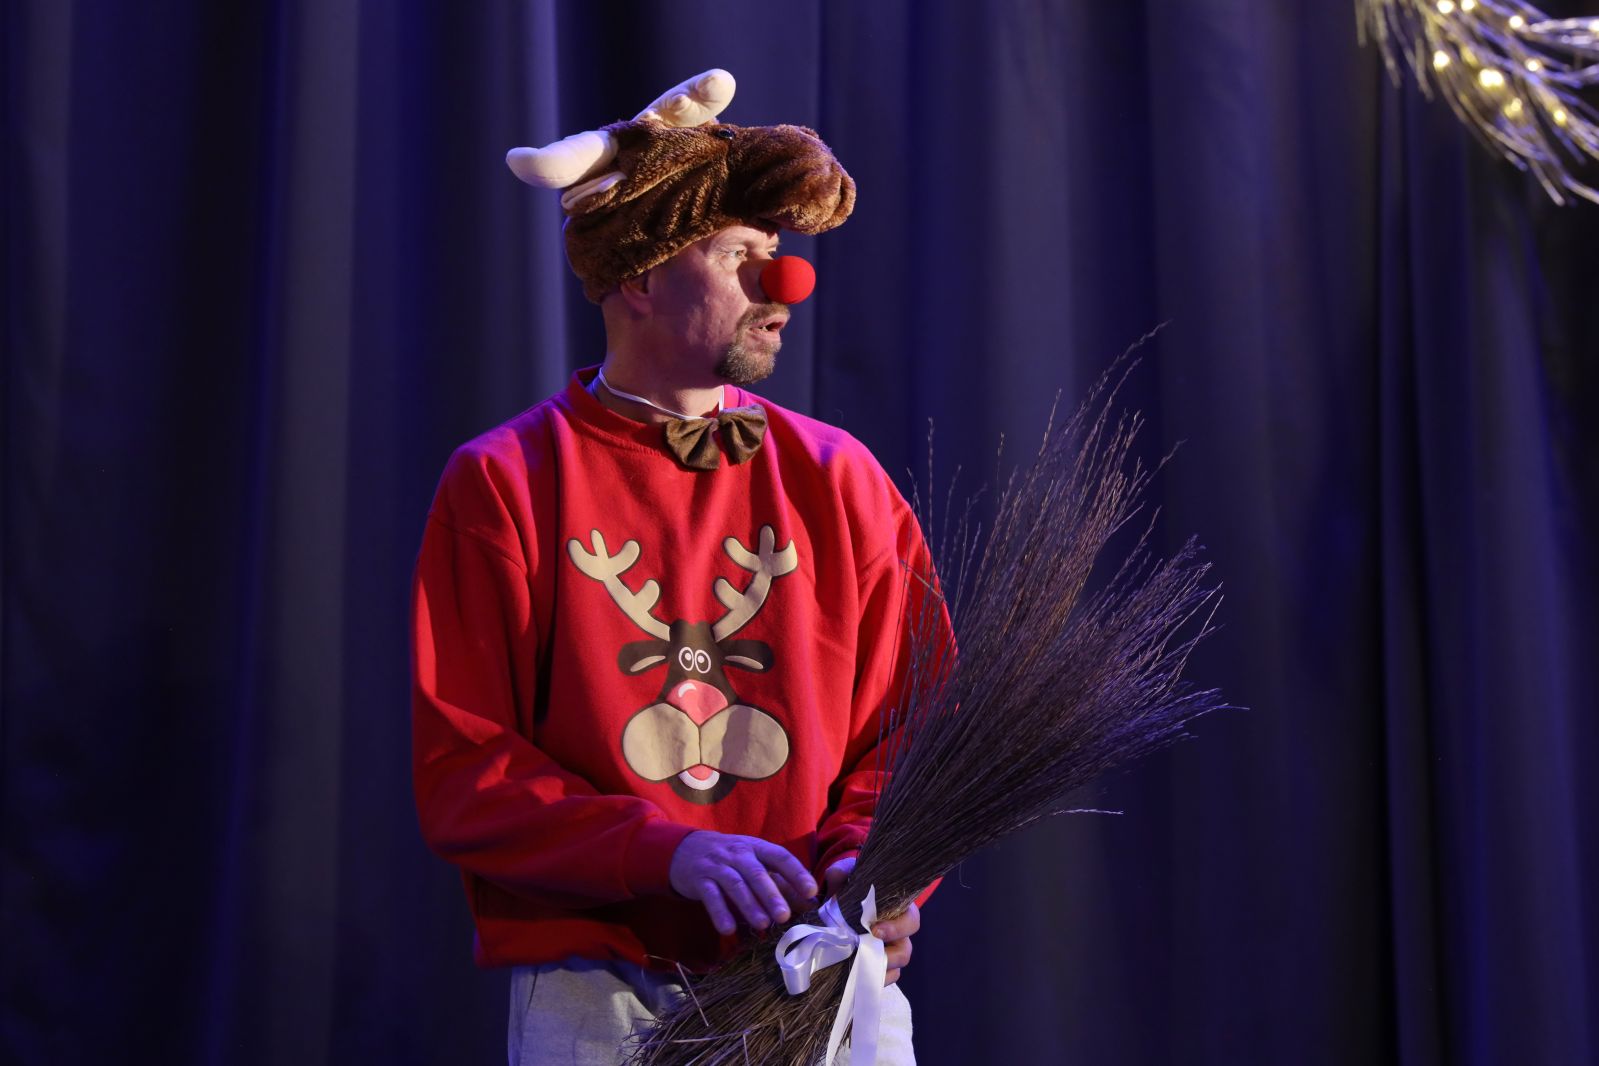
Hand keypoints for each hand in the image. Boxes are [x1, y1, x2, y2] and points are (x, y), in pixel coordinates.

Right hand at [669, 831, 818, 935]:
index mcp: (756, 847)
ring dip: (749, 905)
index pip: (780, 856)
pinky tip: (728, 929)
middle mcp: (737, 854)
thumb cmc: (729, 858)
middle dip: (771, 895)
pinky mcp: (699, 879)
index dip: (796, 873)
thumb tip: (808, 902)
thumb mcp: (752, 859)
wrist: (684, 848)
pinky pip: (710, 896)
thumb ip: (776, 878)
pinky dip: (719, 913)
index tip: (811, 891)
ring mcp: (717, 865)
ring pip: (735, 885)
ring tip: (762, 924)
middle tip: (784, 916)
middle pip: (757, 873)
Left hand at [824, 858, 919, 984]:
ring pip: (894, 969)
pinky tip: (857, 976)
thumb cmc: (850, 887)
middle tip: (867, 952)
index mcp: (897, 911)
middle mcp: (897, 934)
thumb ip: (842, 873)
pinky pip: (880, 980)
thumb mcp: (845, 876)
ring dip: (878, 969)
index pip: (911, 920)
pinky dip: (871, 980)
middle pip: (905, 950)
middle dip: (890, 954)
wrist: (834, 905)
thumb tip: (837, 875)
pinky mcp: (874, 967)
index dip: (898, 928)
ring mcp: (887, 953)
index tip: (875, 930)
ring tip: (859, 965)